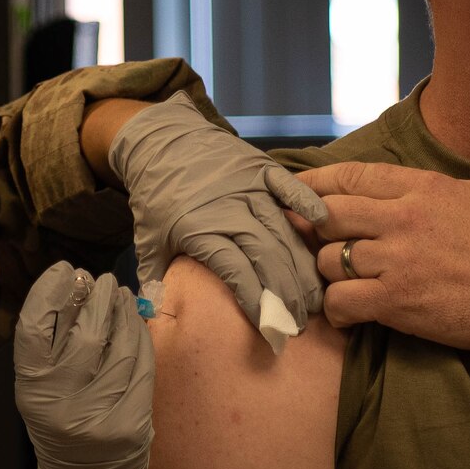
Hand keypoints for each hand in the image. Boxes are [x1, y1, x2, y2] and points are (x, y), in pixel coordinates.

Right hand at [13, 262, 153, 468]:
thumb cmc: (59, 423)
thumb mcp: (40, 388)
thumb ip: (51, 344)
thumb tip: (77, 286)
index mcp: (32, 389)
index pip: (35, 328)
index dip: (50, 292)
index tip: (65, 271)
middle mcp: (62, 401)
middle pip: (84, 333)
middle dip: (96, 299)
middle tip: (101, 281)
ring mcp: (100, 413)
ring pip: (119, 346)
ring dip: (123, 312)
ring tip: (120, 295)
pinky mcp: (132, 421)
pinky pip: (141, 366)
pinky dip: (140, 337)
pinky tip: (136, 322)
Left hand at [108, 91, 328, 331]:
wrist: (159, 141)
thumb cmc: (155, 196)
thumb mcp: (146, 239)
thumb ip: (154, 278)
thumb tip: (153, 316)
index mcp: (200, 230)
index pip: (236, 272)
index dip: (256, 301)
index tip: (271, 327)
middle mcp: (230, 210)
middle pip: (267, 256)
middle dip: (287, 293)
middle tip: (302, 320)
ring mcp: (248, 187)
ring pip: (282, 230)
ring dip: (302, 264)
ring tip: (316, 295)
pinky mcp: (261, 168)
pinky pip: (288, 186)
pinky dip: (306, 201)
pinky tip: (323, 222)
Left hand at [295, 161, 469, 352]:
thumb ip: (455, 184)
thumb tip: (438, 186)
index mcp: (425, 187)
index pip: (352, 176)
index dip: (316, 184)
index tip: (295, 192)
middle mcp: (404, 217)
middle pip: (328, 215)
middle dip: (313, 230)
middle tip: (308, 244)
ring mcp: (397, 259)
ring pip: (328, 260)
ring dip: (328, 274)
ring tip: (341, 284)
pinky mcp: (397, 301)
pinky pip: (341, 301)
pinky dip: (337, 311)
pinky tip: (348, 316)